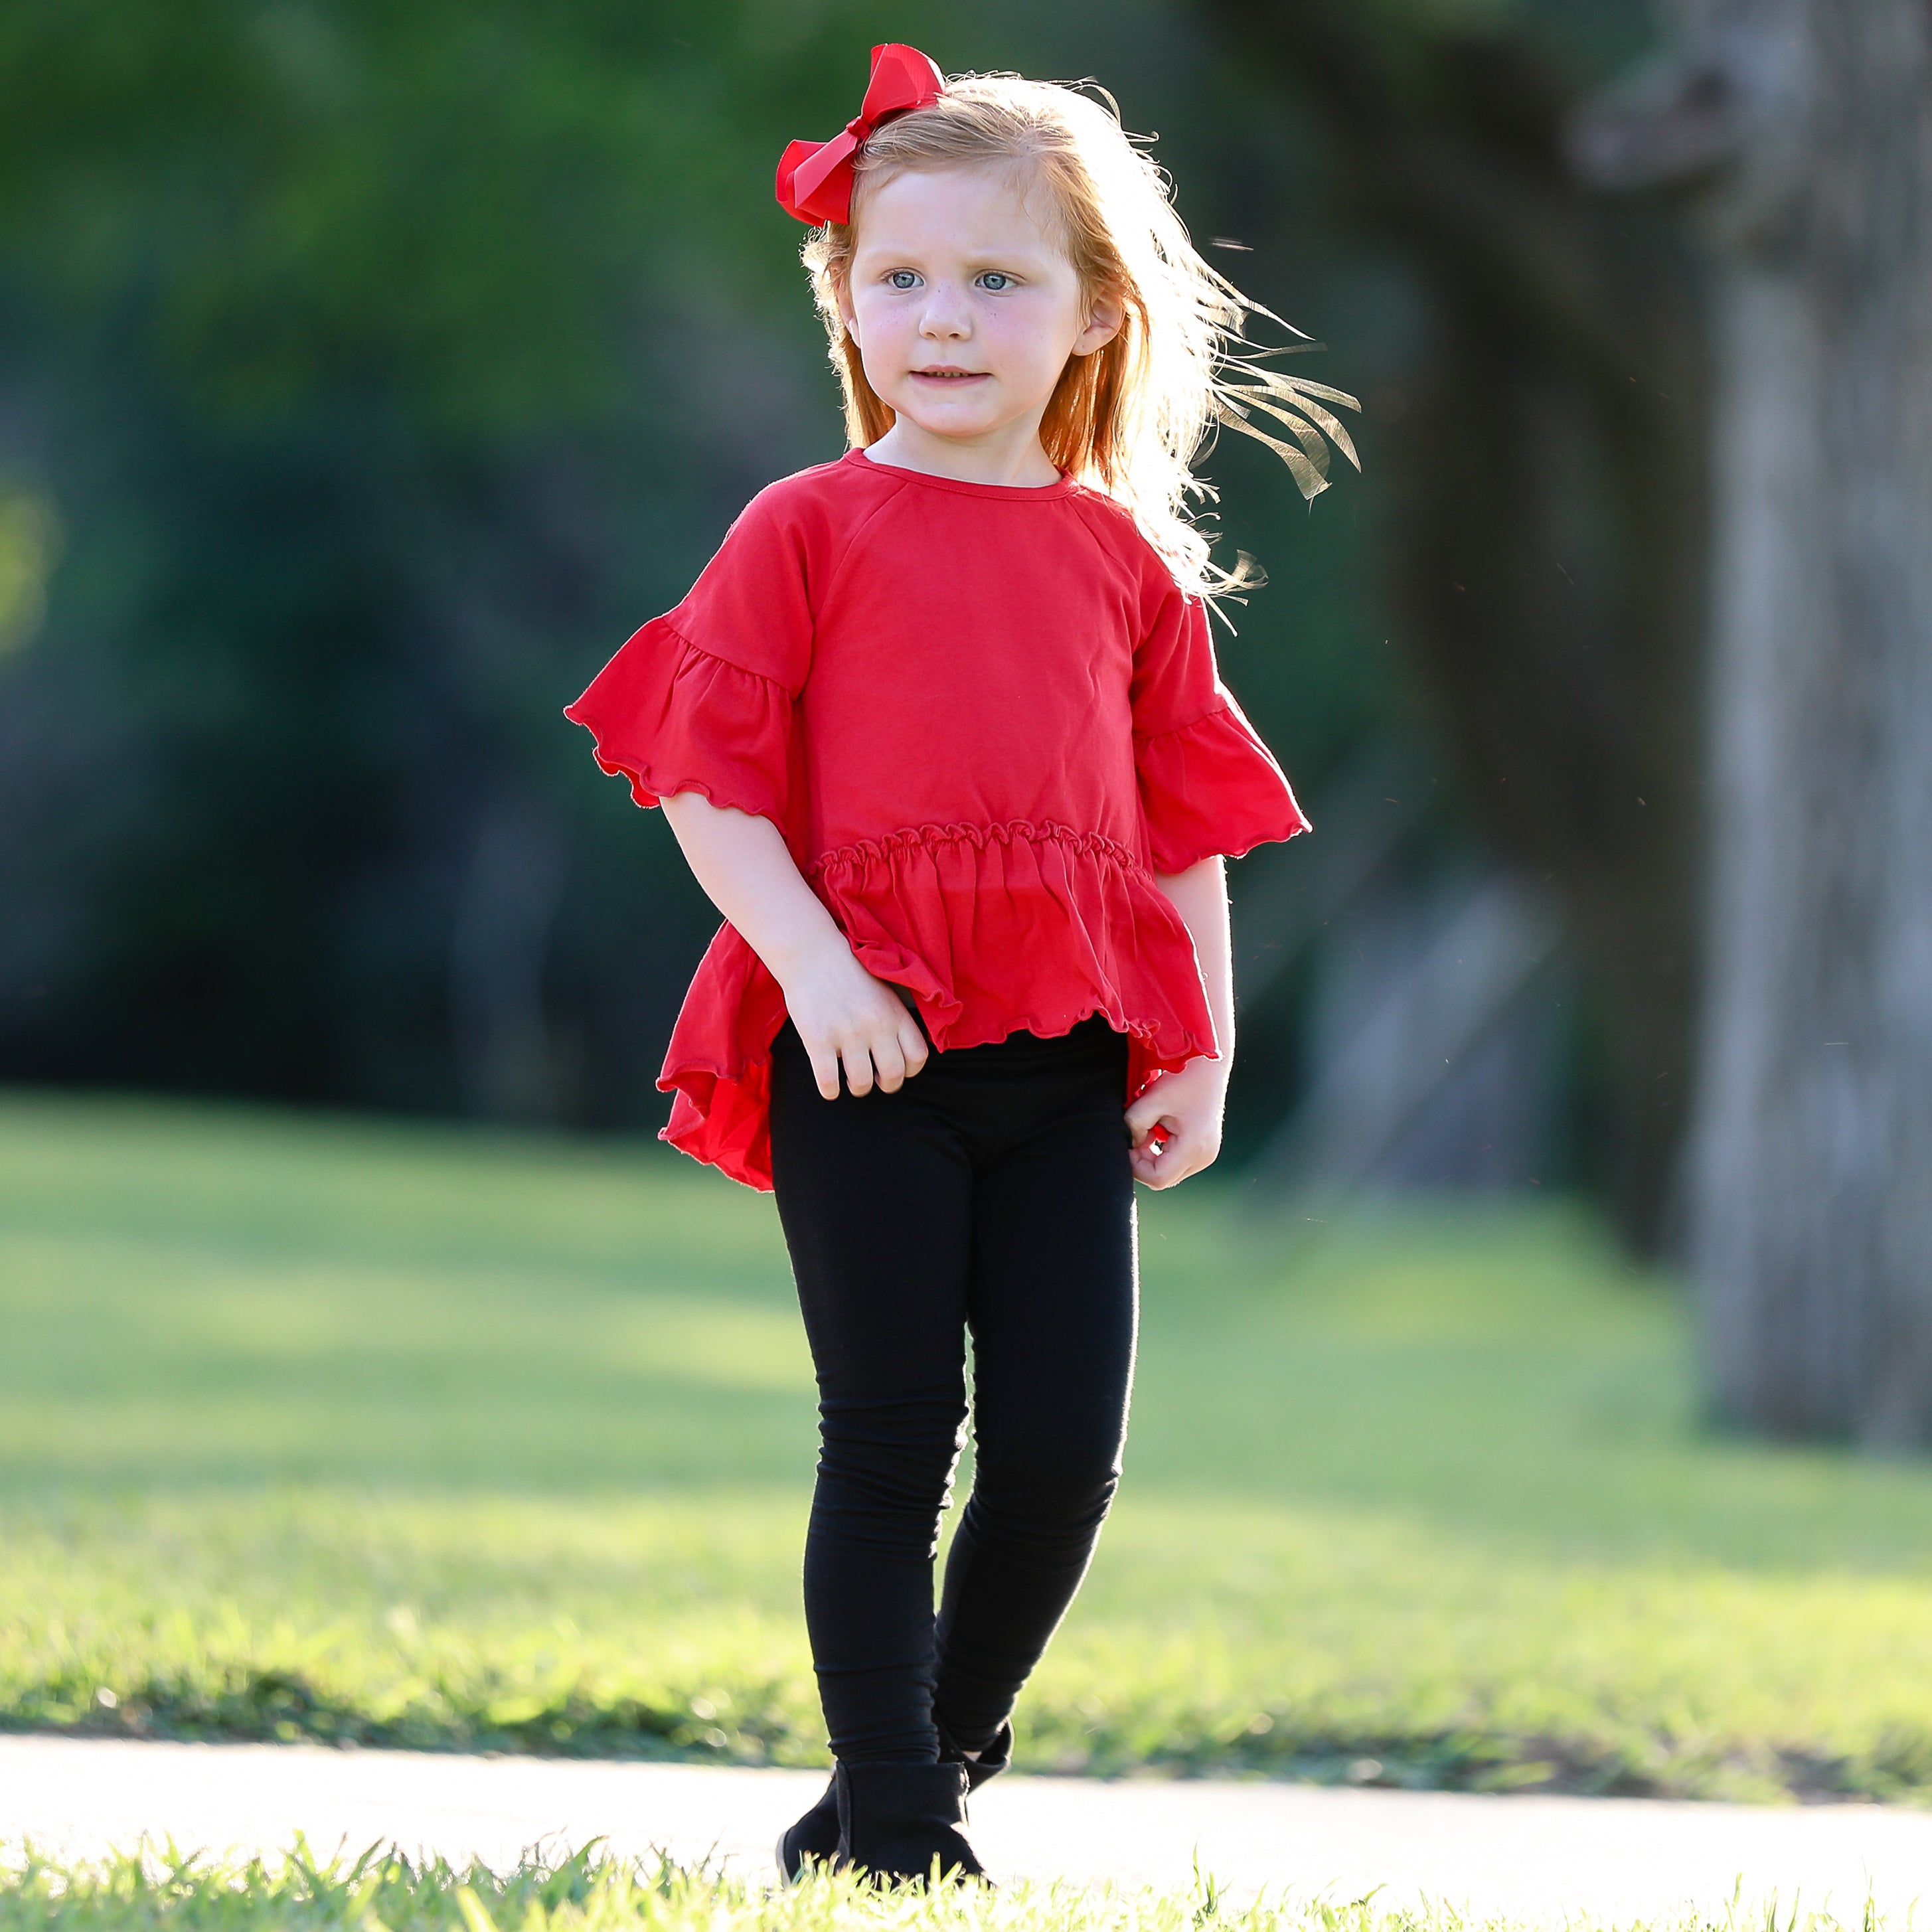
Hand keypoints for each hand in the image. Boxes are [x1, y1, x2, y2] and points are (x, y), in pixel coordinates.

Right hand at [780, 938, 929, 1099]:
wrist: (813, 955)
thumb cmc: (849, 974)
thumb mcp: (885, 992)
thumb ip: (897, 1019)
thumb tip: (905, 1052)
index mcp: (895, 1013)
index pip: (918, 1056)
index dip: (909, 1070)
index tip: (896, 1070)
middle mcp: (876, 1025)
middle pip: (893, 1075)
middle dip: (886, 1085)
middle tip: (875, 1080)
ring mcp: (847, 1033)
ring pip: (862, 1083)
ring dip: (858, 1088)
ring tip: (851, 1080)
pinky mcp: (818, 1039)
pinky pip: (828, 1081)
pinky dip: (830, 1091)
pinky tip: (829, 1086)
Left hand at [1125, 1057, 1226, 1188]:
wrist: (1208, 1065)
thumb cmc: (1181, 1079)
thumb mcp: (1151, 1100)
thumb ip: (1133, 1124)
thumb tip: (1130, 1144)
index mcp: (1194, 1147)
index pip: (1158, 1178)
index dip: (1136, 1166)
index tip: (1128, 1143)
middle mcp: (1204, 1156)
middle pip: (1164, 1179)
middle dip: (1143, 1162)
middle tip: (1136, 1135)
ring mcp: (1207, 1155)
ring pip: (1170, 1172)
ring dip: (1153, 1157)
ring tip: (1149, 1130)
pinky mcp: (1205, 1150)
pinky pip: (1178, 1163)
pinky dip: (1163, 1153)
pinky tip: (1159, 1131)